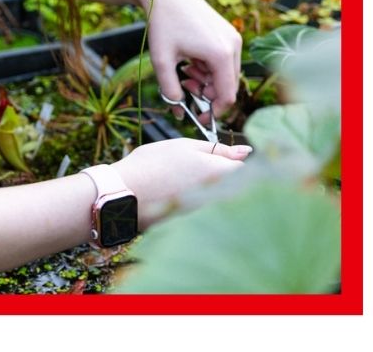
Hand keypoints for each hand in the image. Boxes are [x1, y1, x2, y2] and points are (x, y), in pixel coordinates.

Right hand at [111, 138, 250, 226]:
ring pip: (221, 198)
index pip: (247, 169)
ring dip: (211, 189)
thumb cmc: (153, 164)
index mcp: (222, 175)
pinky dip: (196, 201)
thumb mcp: (184, 146)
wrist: (125, 195)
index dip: (236, 160)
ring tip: (181, 180)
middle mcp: (221, 198)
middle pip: (237, 186)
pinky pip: (206, 210)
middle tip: (196, 167)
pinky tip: (175, 193)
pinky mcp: (196, 225)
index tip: (222, 156)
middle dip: (225, 176)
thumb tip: (246, 151)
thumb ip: (218, 149)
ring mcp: (209, 214)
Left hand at [145, 0, 241, 118]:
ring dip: (206, 79)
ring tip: (184, 70)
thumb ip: (170, 90)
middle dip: (206, 92)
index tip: (197, 116)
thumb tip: (178, 113)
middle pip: (227, 85)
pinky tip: (191, 60)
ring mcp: (233, 38)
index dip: (213, 111)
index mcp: (221, 54)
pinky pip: (224, 60)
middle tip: (184, 85)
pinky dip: (208, 66)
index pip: (227, 96)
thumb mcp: (162, 60)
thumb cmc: (163, 24)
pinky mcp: (228, 33)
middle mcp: (233, 46)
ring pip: (226, 73)